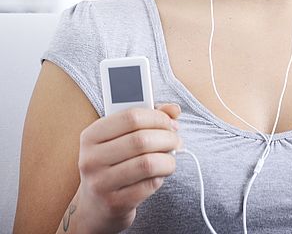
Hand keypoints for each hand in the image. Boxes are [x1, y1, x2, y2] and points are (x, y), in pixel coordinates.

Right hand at [74, 103, 182, 232]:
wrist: (94, 207)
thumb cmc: (113, 163)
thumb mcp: (122, 137)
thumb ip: (148, 118)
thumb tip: (174, 109)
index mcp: (91, 135)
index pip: (131, 116)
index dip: (157, 117)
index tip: (170, 122)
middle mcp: (91, 158)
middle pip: (141, 140)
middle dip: (167, 138)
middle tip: (176, 141)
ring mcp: (100, 183)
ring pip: (147, 163)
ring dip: (168, 159)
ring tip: (170, 158)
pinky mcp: (114, 204)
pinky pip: (148, 185)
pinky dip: (161, 177)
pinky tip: (160, 175)